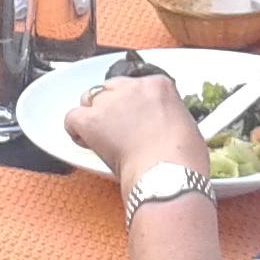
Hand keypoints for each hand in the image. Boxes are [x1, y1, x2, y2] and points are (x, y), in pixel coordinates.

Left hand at [62, 72, 208, 186]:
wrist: (166, 174)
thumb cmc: (182, 159)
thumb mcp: (186, 126)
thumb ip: (168, 116)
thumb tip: (162, 126)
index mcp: (159, 85)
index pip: (138, 86)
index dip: (135, 104)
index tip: (136, 119)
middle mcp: (133, 87)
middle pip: (112, 88)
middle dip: (114, 107)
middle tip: (119, 129)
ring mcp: (110, 102)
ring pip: (90, 99)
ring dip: (94, 116)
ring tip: (102, 136)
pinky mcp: (91, 120)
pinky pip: (72, 117)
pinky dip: (76, 129)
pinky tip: (85, 140)